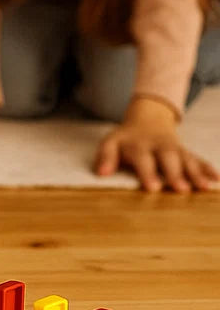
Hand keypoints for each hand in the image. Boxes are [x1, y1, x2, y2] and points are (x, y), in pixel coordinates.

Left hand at [95, 97, 217, 192]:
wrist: (148, 119)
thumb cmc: (126, 139)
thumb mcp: (111, 142)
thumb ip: (106, 156)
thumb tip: (101, 173)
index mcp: (138, 144)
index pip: (142, 158)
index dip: (147, 172)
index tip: (152, 188)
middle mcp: (159, 145)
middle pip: (168, 158)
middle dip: (175, 173)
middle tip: (181, 190)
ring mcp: (175, 148)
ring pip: (186, 159)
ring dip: (196, 173)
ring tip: (204, 187)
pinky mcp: (187, 152)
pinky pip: (199, 159)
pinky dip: (208, 168)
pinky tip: (216, 179)